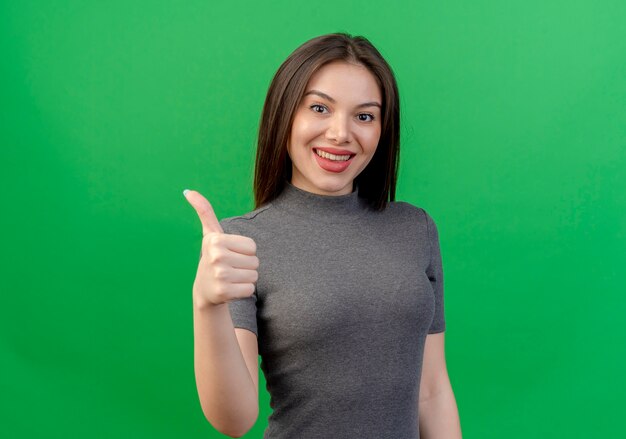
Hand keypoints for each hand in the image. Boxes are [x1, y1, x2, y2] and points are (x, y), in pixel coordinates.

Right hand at [184, 189, 258, 307]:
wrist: (204, 290)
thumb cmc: (213, 257)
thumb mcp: (210, 234)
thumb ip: (204, 211)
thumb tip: (188, 191)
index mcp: (216, 240)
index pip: (252, 246)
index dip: (245, 252)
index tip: (230, 254)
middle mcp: (216, 256)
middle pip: (255, 261)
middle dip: (246, 266)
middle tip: (230, 268)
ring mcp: (219, 275)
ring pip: (254, 275)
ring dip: (245, 278)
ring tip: (231, 278)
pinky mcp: (223, 292)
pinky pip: (249, 289)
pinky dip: (243, 291)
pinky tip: (231, 289)